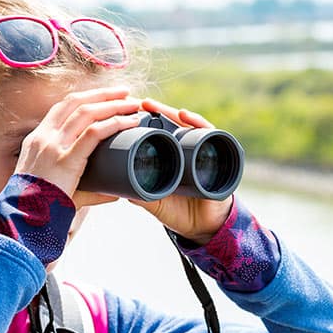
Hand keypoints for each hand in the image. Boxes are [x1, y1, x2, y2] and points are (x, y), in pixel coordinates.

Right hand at [14, 86, 141, 199]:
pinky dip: (115, 124)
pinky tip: (129, 122)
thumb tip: (114, 192)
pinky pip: (94, 133)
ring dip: (113, 104)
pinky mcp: (65, 159)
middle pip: (75, 102)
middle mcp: (43, 137)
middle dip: (103, 94)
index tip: (104, 96)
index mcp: (36, 140)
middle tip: (124, 92)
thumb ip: (87, 189)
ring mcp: (53, 146)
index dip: (86, 98)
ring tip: (132, 104)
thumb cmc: (40, 209)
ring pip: (87, 112)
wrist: (24, 221)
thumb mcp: (56, 189)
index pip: (62, 108)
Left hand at [129, 99, 233, 244]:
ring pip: (186, 125)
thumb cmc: (179, 213)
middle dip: (155, 112)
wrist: (204, 229)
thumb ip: (138, 194)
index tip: (126, 114)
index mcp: (170, 158)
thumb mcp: (154, 201)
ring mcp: (202, 151)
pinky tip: (185, 116)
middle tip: (139, 103)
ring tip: (156, 107)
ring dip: (171, 113)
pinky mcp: (217, 156)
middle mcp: (186, 151)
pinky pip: (210, 134)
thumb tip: (115, 186)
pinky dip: (198, 123)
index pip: (156, 134)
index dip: (143, 123)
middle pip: (170, 125)